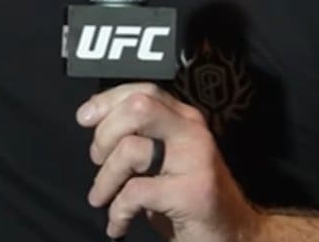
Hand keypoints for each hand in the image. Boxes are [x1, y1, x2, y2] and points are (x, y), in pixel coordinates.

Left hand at [76, 83, 262, 240]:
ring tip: (100, 197)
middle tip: (97, 160)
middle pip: (138, 108)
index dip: (108, 100)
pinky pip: (137, 192)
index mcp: (185, 118)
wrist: (234, 234)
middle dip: (105, 134)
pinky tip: (117, 224)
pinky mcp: (192, 193)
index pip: (143, 91)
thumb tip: (94, 121)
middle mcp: (193, 132)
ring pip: (131, 150)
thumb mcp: (165, 159)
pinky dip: (118, 210)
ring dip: (105, 178)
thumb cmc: (188, 196)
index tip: (84, 117)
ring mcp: (196, 160)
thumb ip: (140, 136)